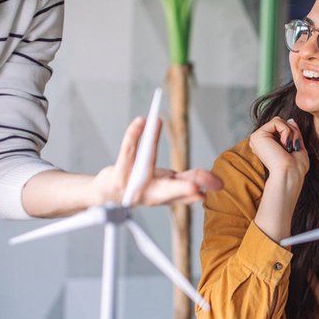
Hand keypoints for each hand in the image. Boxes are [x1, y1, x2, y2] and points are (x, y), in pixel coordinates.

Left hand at [92, 116, 221, 206]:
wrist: (106, 197)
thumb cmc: (138, 189)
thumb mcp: (164, 190)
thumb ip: (182, 187)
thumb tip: (202, 194)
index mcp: (167, 195)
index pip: (187, 192)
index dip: (199, 191)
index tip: (212, 189)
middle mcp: (151, 193)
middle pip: (169, 189)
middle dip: (183, 190)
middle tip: (196, 189)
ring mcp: (133, 184)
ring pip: (146, 165)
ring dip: (147, 146)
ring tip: (159, 129)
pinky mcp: (118, 175)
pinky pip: (128, 150)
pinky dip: (134, 133)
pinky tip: (141, 121)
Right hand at [248, 116, 308, 180]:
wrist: (289, 175)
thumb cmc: (295, 167)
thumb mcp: (297, 145)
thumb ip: (293, 132)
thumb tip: (290, 119)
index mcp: (267, 144)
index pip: (282, 127)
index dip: (293, 133)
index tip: (294, 149)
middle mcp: (260, 140)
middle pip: (281, 122)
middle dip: (293, 132)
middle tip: (293, 148)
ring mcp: (257, 138)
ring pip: (279, 120)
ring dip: (291, 133)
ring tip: (289, 147)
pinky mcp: (257, 136)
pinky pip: (277, 121)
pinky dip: (287, 132)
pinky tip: (284, 145)